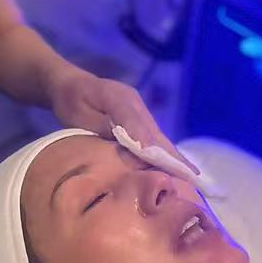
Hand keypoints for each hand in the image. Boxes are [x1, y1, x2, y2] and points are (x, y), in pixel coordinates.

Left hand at [48, 69, 191, 168]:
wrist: (66, 84)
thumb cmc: (70, 100)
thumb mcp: (80, 115)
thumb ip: (105, 129)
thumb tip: (134, 148)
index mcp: (122, 101)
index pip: (143, 131)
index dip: (158, 152)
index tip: (173, 170)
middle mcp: (136, 105)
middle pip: (157, 135)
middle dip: (174, 157)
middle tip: (194, 178)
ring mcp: (138, 110)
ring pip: (158, 137)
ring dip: (172, 156)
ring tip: (190, 177)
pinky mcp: (136, 117)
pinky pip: (151, 137)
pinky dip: (162, 152)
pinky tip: (172, 167)